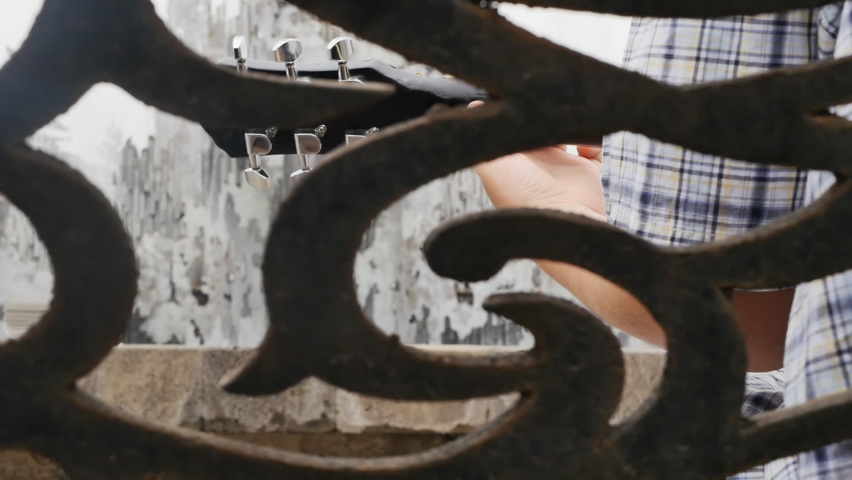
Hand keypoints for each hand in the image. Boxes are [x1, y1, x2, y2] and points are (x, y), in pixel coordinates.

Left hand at [469, 101, 605, 220]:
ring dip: (566, 120)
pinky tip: (582, 134)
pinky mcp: (586, 171)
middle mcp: (535, 162)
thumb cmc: (520, 196)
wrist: (560, 221)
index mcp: (512, 160)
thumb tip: (473, 107)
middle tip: (544, 91)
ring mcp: (561, 166)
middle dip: (541, 111)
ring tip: (563, 109)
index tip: (517, 89)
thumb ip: (483, 137)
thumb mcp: (490, 164)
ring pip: (564, 132)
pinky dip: (592, 138)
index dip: (513, 111)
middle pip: (538, 126)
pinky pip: (592, 147)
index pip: (511, 128)